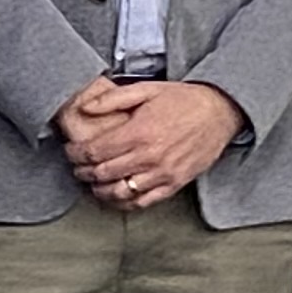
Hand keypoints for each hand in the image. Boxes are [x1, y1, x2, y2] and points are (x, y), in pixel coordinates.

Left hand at [57, 77, 243, 210]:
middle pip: (103, 174)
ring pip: (119, 192)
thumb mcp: (147, 89)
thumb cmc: (183, 99)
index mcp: (139, 132)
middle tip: (77, 167)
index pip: (95, 151)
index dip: (76, 154)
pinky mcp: (174, 184)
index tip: (70, 151)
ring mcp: (162, 174)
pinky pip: (143, 202)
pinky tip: (115, 196)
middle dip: (83, 172)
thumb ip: (113, 99)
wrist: (220, 112)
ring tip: (93, 183)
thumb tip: (85, 108)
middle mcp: (149, 156)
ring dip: (100, 190)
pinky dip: (124, 203)